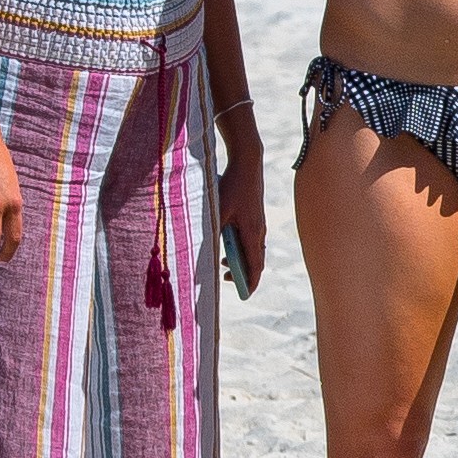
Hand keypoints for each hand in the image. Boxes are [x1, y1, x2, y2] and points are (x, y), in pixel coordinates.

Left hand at [215, 139, 268, 297]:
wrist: (247, 162)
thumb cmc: (231, 186)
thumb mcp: (216, 211)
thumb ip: (209, 233)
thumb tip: (198, 253)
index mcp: (252, 233)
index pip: (254, 266)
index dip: (250, 283)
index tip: (245, 295)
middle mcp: (259, 230)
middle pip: (255, 260)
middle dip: (242, 272)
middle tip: (225, 278)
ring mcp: (259, 222)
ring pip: (253, 249)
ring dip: (240, 258)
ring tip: (222, 261)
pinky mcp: (255, 214)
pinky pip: (251, 238)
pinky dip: (241, 246)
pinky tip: (228, 241)